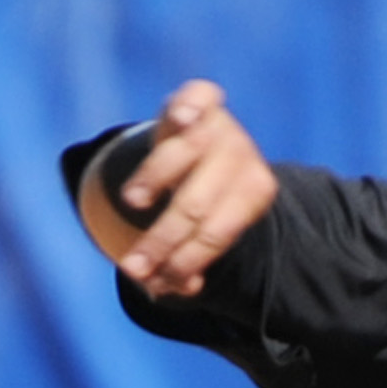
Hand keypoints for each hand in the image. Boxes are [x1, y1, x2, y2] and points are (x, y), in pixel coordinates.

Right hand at [84, 80, 278, 299]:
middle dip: (161, 240)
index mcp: (255, 195)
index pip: (216, 235)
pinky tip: (181, 120)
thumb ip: (191, 259)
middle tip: (131, 268)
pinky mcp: (203, 100)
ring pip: (185, 156)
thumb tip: (178, 289)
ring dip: (156, 180)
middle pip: (195, 205)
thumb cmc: (209, 198)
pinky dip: (188, 108)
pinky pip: (198, 99)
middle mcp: (243, 158)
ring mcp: (223, 126)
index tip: (155, 283)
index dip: (184, 261)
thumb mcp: (207, 229)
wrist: (218, 143)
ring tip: (133, 204)